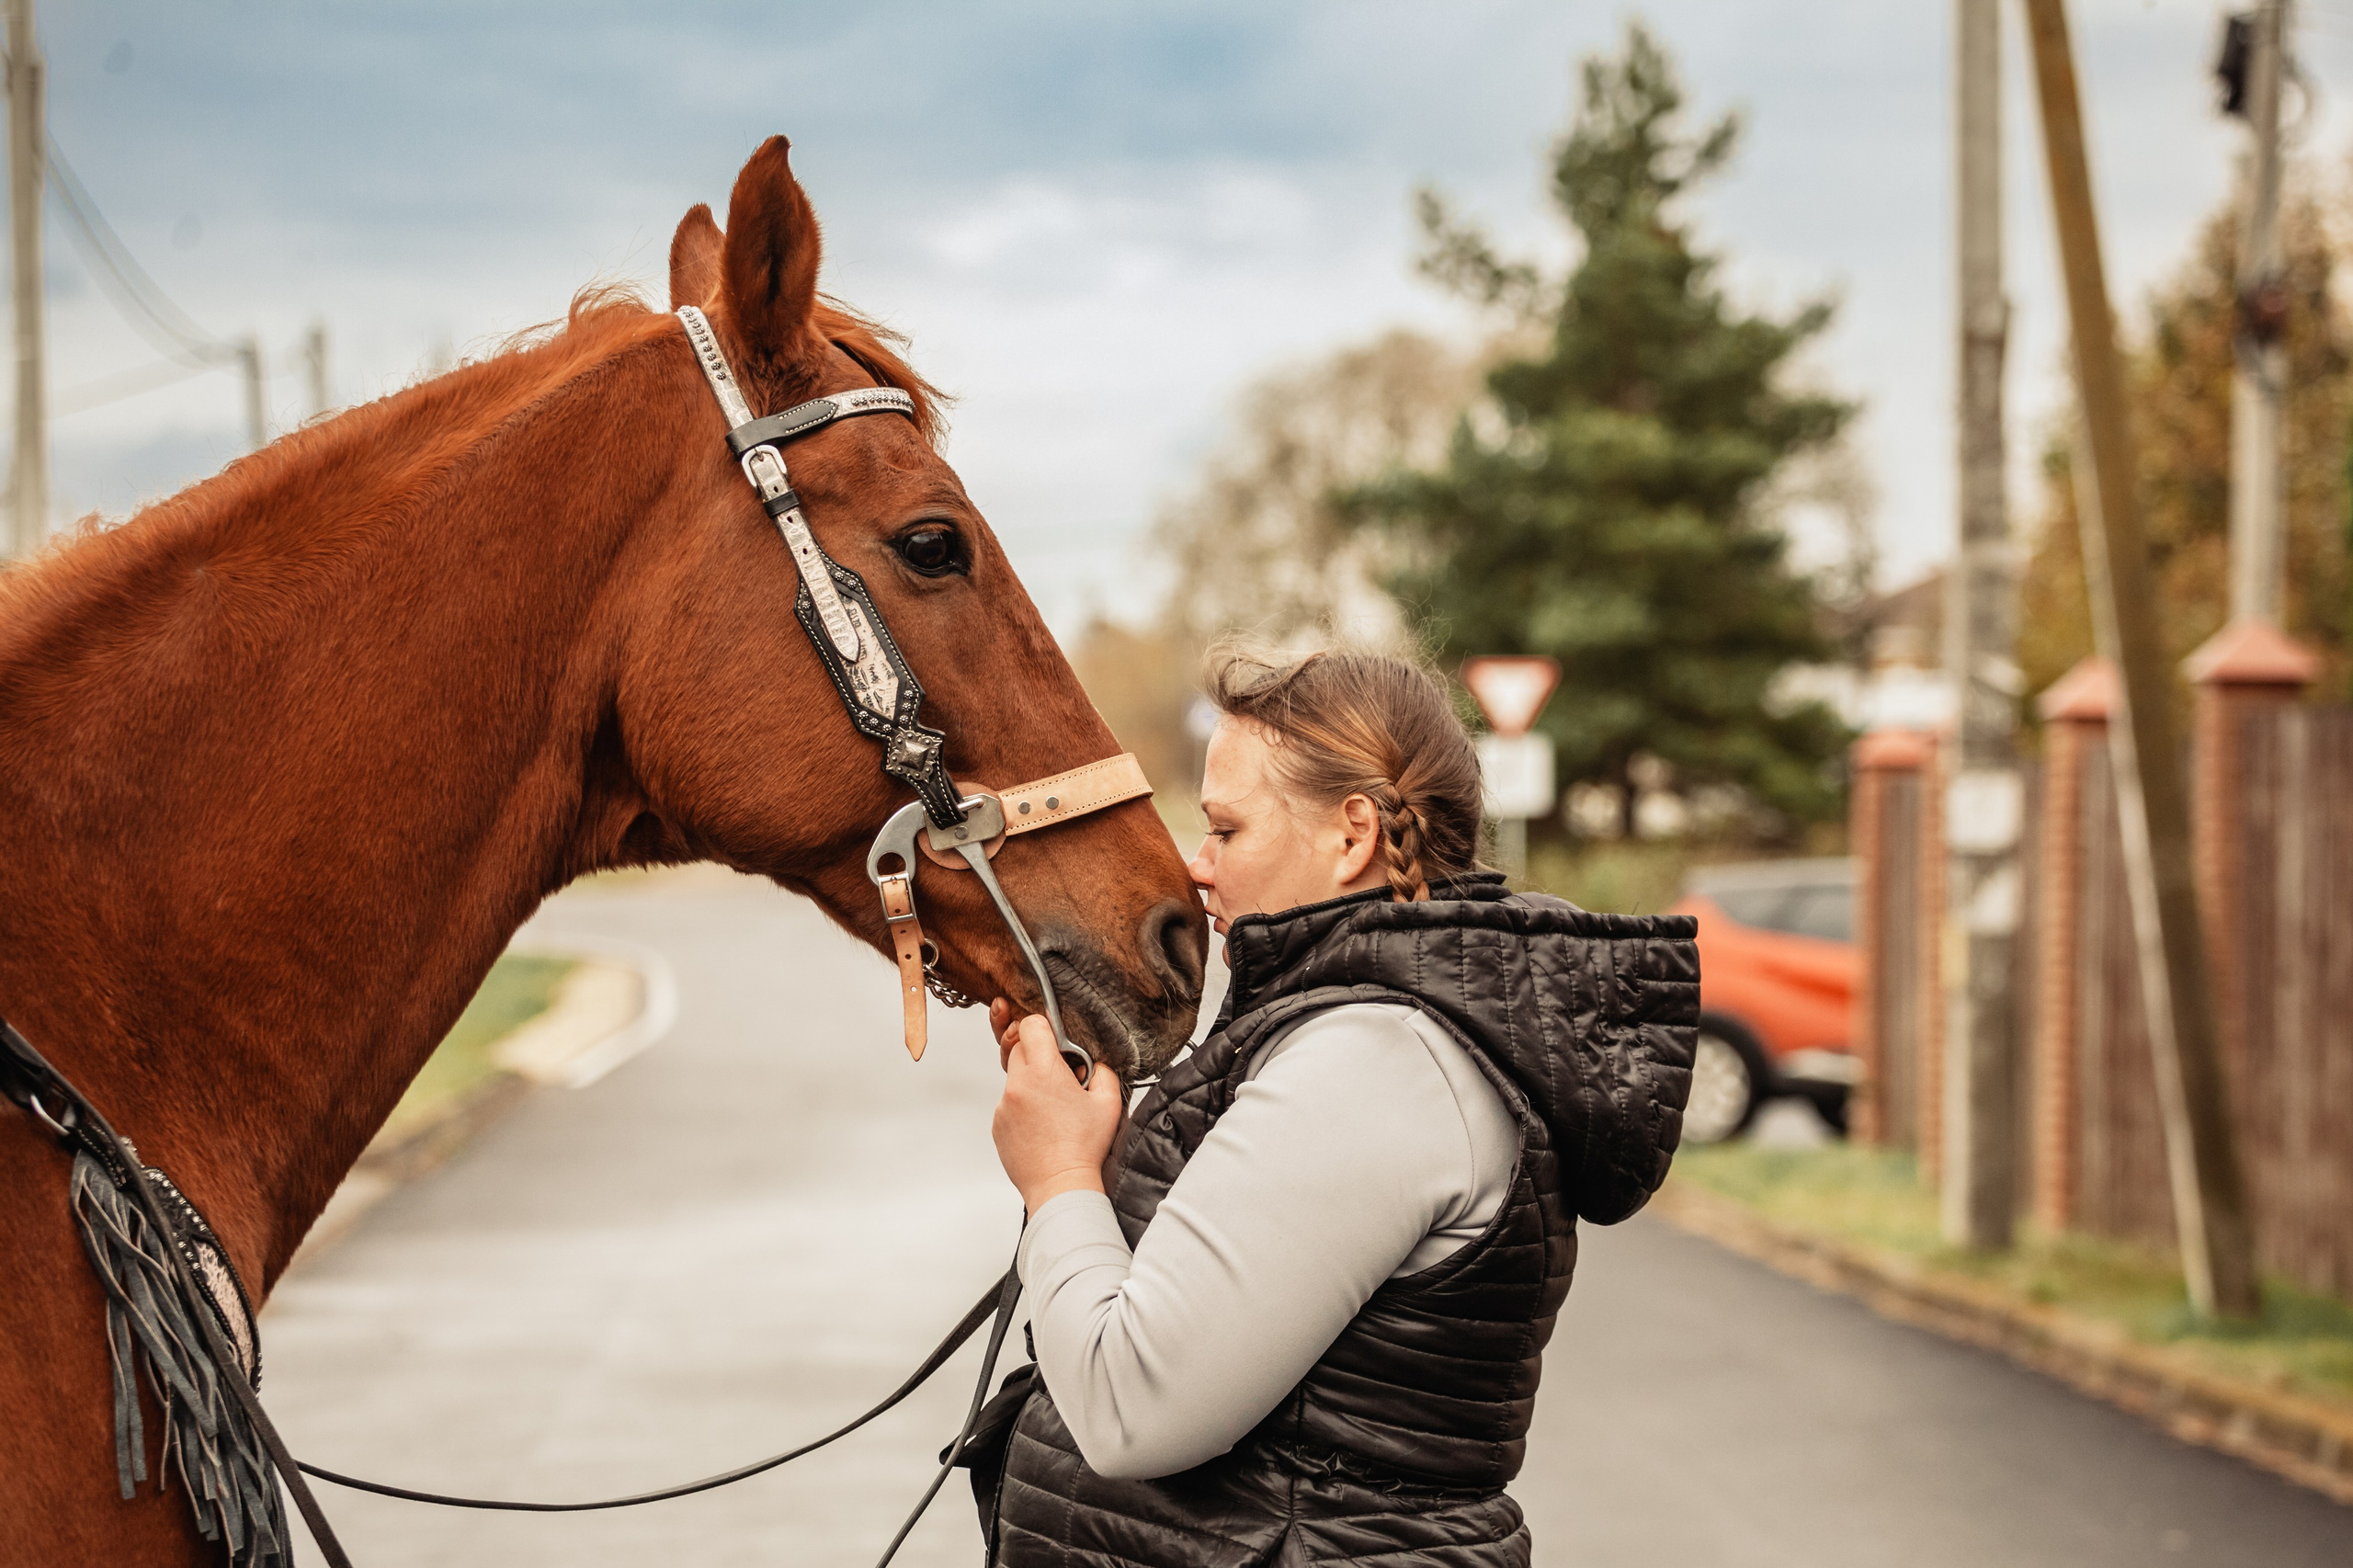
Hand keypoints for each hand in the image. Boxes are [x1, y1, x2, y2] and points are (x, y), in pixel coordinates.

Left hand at [991, 1009, 1123, 1213]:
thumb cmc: (1085, 1148)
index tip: (1055, 1041)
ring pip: (1014, 1078)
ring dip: (1031, 1084)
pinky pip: (1009, 1104)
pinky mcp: (998, 1125)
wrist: (1061, 1186)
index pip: (1031, 1026)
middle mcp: (1017, 1085)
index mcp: (1044, 1072)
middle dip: (1039, 1056)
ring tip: (1053, 1109)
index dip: (1045, 1028)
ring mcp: (1004, 1106)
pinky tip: (1042, 1126)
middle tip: (1060, 1077)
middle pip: (1019, 1049)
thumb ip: (1102, 1071)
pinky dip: (1023, 1107)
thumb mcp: (1109, 1102)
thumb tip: (1092, 1063)